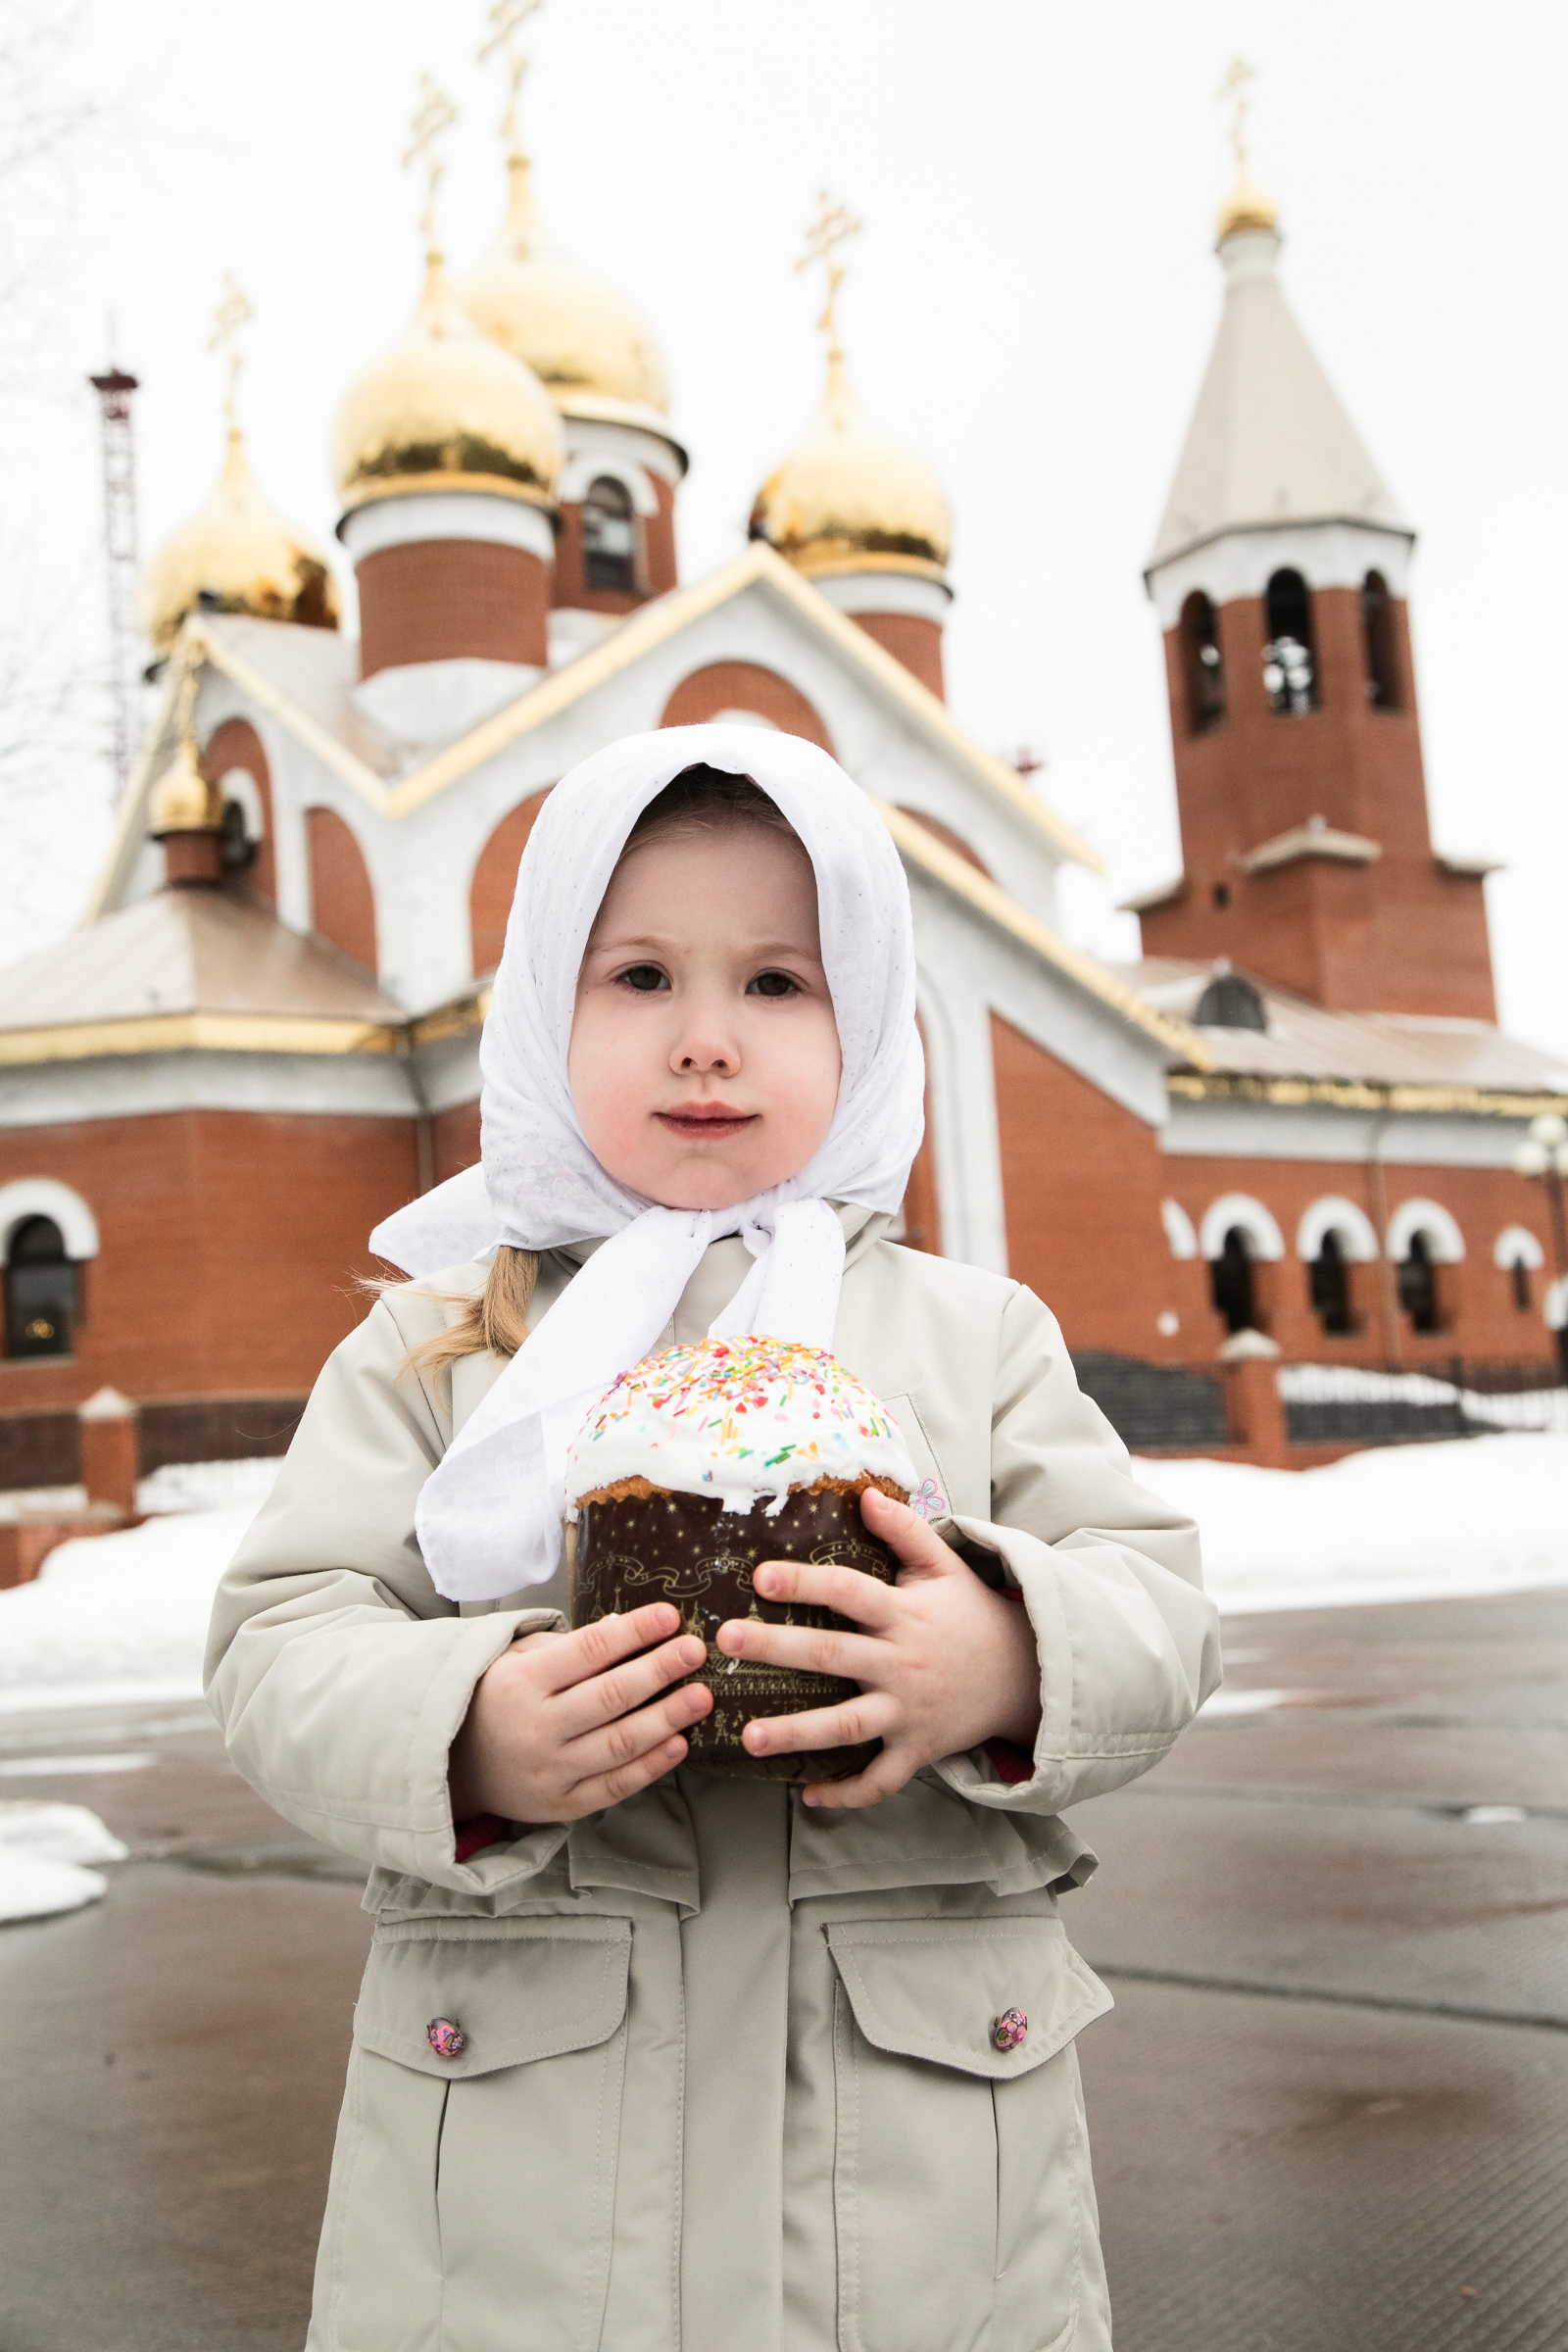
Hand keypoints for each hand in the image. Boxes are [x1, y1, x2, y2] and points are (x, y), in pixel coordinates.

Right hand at [448, 1604, 712, 1825]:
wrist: (455, 1765)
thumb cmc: (497, 1698)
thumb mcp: (518, 1659)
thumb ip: (569, 1645)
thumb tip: (623, 1625)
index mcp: (522, 1683)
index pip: (588, 1650)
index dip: (633, 1632)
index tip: (670, 1616)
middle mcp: (536, 1728)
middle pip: (610, 1697)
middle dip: (659, 1670)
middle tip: (696, 1651)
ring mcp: (550, 1771)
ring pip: (619, 1744)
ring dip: (667, 1719)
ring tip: (701, 1698)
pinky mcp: (562, 1805)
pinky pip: (615, 1786)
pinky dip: (651, 1766)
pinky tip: (679, 1743)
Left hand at [713, 1487, 1040, 1810]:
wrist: (1023, 1673)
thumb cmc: (970, 1614)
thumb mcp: (945, 1566)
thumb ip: (905, 1530)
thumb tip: (864, 1494)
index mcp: (903, 1614)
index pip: (848, 1591)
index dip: (806, 1582)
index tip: (760, 1577)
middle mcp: (901, 1663)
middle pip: (833, 1655)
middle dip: (779, 1649)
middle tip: (729, 1642)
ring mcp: (908, 1711)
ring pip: (847, 1726)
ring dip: (797, 1733)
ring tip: (749, 1738)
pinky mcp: (917, 1749)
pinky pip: (881, 1779)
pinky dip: (848, 1793)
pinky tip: (808, 1795)